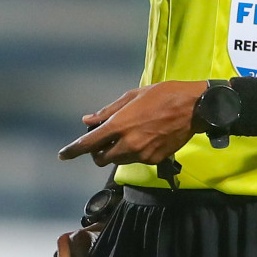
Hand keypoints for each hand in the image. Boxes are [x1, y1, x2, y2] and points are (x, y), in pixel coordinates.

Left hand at [57, 81, 206, 165]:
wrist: (193, 108)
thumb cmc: (161, 96)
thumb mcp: (131, 97)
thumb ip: (107, 112)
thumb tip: (88, 121)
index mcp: (119, 125)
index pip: (89, 144)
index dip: (73, 151)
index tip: (62, 155)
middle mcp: (128, 144)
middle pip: (101, 159)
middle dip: (97, 152)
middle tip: (103, 140)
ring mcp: (142, 154)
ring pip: (118, 161)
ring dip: (115, 152)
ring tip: (127, 135)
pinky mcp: (154, 160)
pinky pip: (136, 160)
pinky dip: (133, 153)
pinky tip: (143, 138)